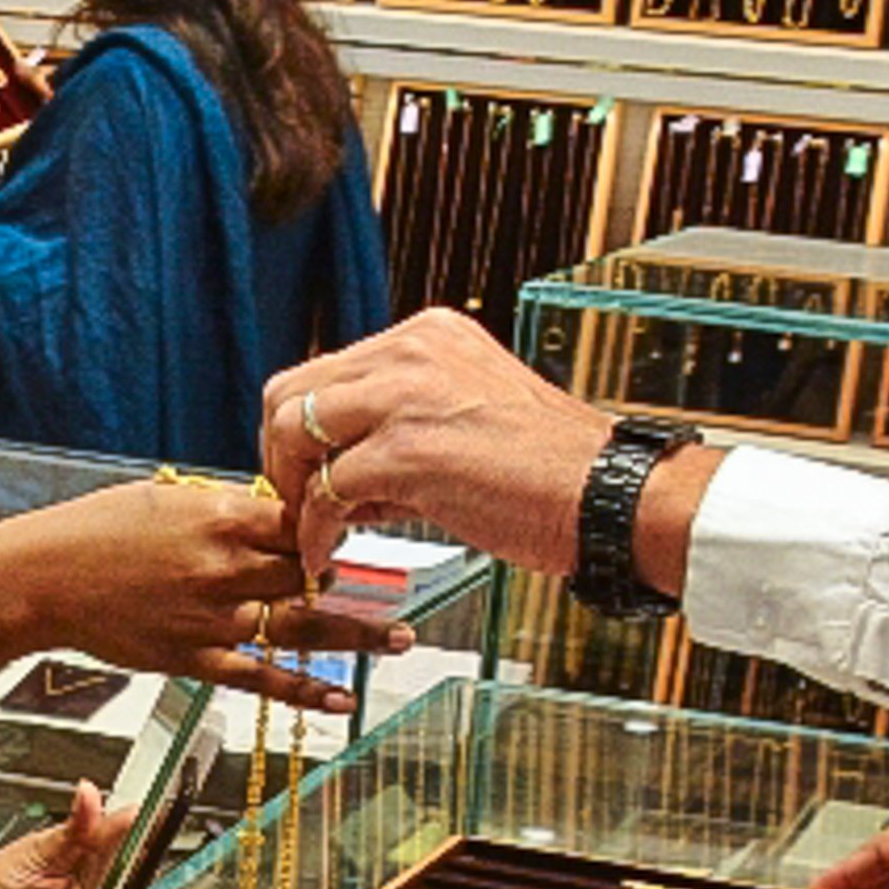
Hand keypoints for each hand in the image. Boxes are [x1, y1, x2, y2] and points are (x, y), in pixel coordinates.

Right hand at [0, 480, 402, 709]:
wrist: (43, 579)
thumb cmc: (96, 530)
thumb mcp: (164, 498)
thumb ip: (224, 508)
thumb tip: (274, 512)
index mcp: (217, 517)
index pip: (300, 518)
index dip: (332, 524)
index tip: (356, 525)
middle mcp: (222, 568)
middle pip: (310, 571)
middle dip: (349, 575)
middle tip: (392, 580)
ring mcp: (211, 617)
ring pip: (300, 625)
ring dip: (357, 634)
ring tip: (401, 638)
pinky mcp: (194, 658)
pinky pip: (261, 677)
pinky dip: (306, 689)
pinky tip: (342, 697)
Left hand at [261, 313, 615, 578]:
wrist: (609, 497)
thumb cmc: (550, 473)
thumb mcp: (465, 423)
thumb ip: (397, 434)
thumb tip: (337, 475)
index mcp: (427, 336)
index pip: (324, 371)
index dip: (302, 432)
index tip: (307, 477)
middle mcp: (411, 350)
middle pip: (290, 392)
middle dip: (280, 456)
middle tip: (296, 504)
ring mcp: (406, 396)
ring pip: (293, 431)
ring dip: (291, 489)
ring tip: (312, 530)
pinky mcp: (408, 451)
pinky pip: (325, 488)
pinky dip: (316, 528)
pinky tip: (328, 553)